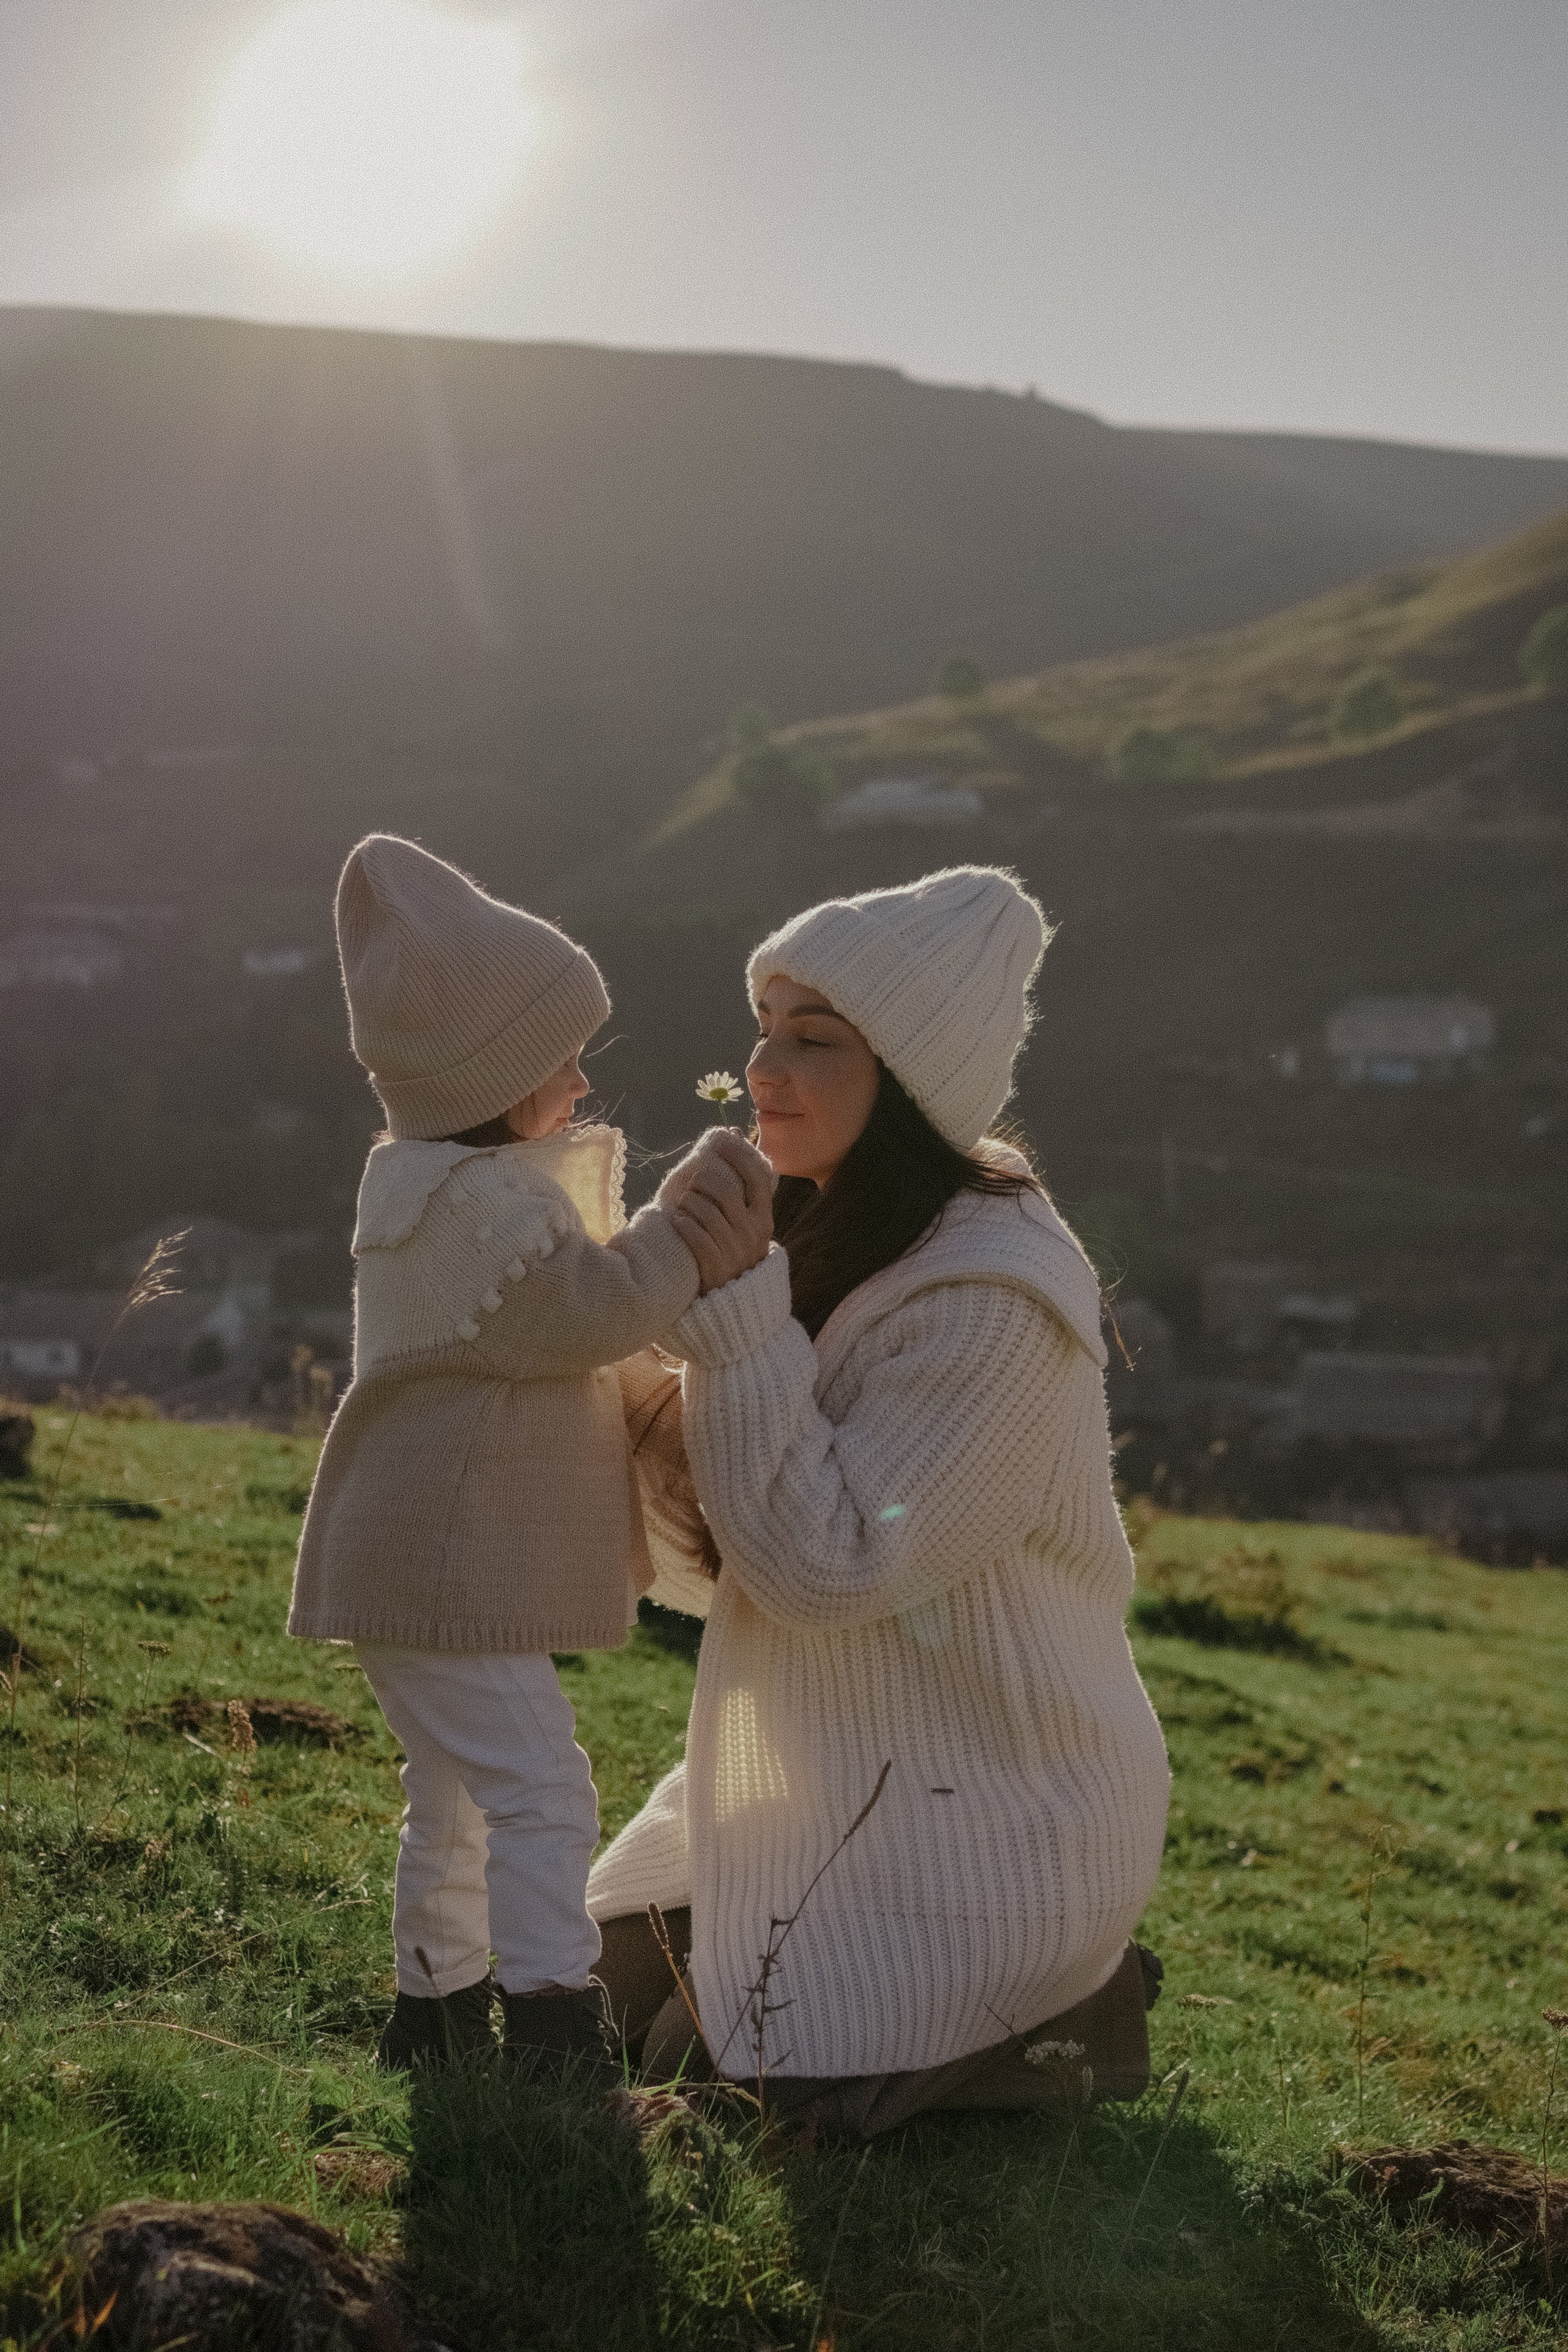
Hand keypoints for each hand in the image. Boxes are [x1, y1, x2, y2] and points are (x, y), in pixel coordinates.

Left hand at [661, 1131, 773, 1294]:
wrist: (735, 1300)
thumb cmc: (734, 1245)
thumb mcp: (746, 1216)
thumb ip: (741, 1179)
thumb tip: (733, 1132)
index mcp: (763, 1217)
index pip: (757, 1176)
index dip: (739, 1153)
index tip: (721, 1139)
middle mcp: (752, 1232)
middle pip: (726, 1191)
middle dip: (706, 1180)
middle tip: (694, 1178)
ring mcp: (734, 1250)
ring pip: (706, 1212)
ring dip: (689, 1202)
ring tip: (683, 1201)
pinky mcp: (714, 1267)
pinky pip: (694, 1236)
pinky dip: (683, 1224)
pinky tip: (677, 1220)